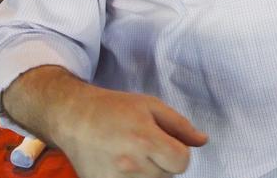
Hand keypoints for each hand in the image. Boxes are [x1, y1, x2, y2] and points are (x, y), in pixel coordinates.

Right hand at [49, 84, 207, 176]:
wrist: (73, 118)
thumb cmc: (113, 108)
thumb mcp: (150, 105)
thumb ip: (180, 125)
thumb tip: (203, 141)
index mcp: (145, 140)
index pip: (182, 162)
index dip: (179, 152)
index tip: (167, 142)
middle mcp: (130, 164)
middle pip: (168, 175)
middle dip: (162, 161)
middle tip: (143, 143)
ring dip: (148, 172)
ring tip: (131, 153)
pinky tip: (121, 164)